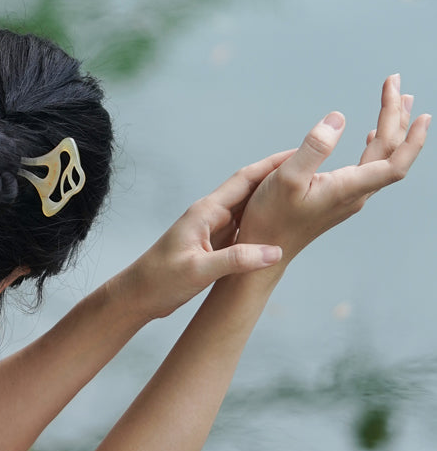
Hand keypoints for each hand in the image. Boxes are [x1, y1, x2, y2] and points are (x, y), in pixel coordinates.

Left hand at [127, 150, 293, 319]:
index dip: (272, 166)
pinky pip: (245, 228)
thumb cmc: (160, 281)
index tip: (298, 155)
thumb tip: (275, 252)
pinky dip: (264, 222)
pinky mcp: (213, 244)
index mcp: (206, 212)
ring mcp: (212, 229)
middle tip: (313, 169)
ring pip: (249, 208)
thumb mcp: (198, 271)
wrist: (137, 296)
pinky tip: (282, 225)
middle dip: (279, 177)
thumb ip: (235, 259)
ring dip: (274, 199)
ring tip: (305, 193)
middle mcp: (210, 215)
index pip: (245, 180)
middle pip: (251, 189)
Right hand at [238, 74, 429, 260]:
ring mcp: (348, 197)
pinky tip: (371, 136)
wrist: (263, 249)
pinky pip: (368, 167)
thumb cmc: (271, 218)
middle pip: (389, 153)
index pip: (394, 163)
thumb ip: (314, 147)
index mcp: (347, 189)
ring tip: (397, 102)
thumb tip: (338, 118)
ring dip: (390, 129)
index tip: (422, 114)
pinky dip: (375, 145)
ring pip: (381, 159)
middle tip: (395, 82)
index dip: (412, 139)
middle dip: (395, 115)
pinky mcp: (338, 197)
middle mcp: (355, 194)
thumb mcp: (285, 178)